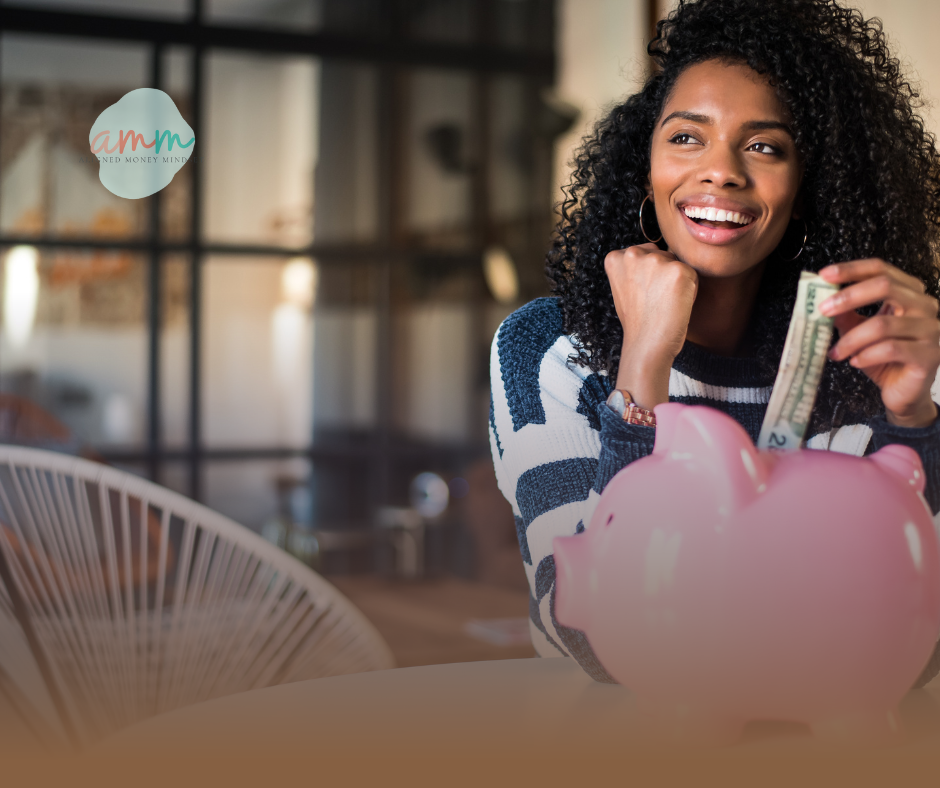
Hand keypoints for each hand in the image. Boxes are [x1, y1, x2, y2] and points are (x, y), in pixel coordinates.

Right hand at [605, 244, 698, 408]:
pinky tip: (675, 304)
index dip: (648, 275)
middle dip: (663, 274)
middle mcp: (633, 254)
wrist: (646, 344)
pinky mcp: (678, 270)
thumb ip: (633, 269)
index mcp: (615, 257)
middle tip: (654, 300)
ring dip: (677, 281)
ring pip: (677, 264)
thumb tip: (656, 256)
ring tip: (664, 303)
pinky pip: (692, 274)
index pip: (644, 253)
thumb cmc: (638, 321)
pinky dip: (690, 290)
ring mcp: (656, 260)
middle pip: (662, 255)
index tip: (642, 293)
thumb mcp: (623, 288)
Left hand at [819, 259, 939, 427]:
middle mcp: (925, 306)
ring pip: (882, 324)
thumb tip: (823, 300)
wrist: (903, 392)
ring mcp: (931, 330)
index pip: (882, 269)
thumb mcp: (859, 332)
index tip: (825, 275)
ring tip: (835, 352)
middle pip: (885, 286)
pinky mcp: (930, 355)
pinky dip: (866, 355)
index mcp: (909, 294)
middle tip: (823, 310)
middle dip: (848, 296)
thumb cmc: (883, 359)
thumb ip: (845, 315)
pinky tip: (855, 361)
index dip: (852, 269)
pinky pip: (891, 349)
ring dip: (851, 339)